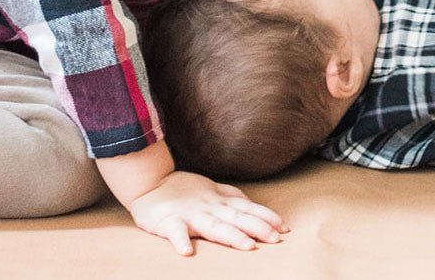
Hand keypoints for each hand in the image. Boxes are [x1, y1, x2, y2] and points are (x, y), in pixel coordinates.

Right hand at [127, 170, 287, 255]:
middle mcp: (208, 206)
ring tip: (247, 246)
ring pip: (213, 226)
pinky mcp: (168, 221)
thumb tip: (254, 205)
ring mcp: (189, 214)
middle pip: (236, 218)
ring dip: (231, 236)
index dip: (266, 217)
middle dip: (257, 227)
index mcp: (218, 200)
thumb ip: (231, 196)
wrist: (149, 182)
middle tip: (276, 239)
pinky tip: (187, 252)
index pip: (247, 208)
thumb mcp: (211, 189)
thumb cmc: (183, 189)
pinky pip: (174, 232)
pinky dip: (180, 241)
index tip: (285, 227)